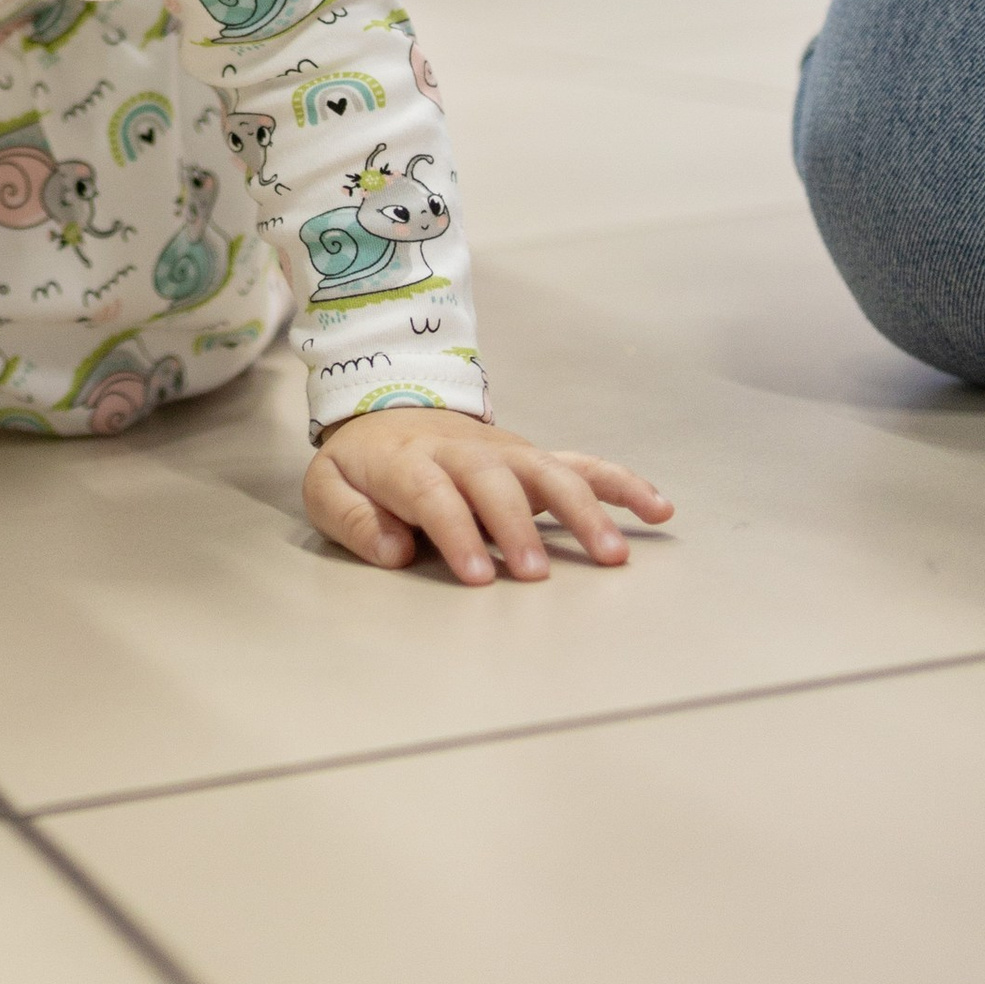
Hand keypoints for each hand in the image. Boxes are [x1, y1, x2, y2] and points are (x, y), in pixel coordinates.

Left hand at [305, 414, 671, 585]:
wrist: (385, 408)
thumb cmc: (361, 464)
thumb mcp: (327, 487)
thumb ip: (352, 519)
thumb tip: (394, 551)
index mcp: (408, 460)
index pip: (434, 495)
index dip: (456, 533)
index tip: (478, 575)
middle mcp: (464, 452)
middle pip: (496, 483)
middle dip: (516, 527)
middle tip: (534, 575)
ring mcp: (505, 453)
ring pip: (549, 474)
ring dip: (581, 511)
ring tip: (611, 556)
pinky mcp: (532, 457)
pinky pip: (583, 465)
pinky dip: (621, 484)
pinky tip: (657, 509)